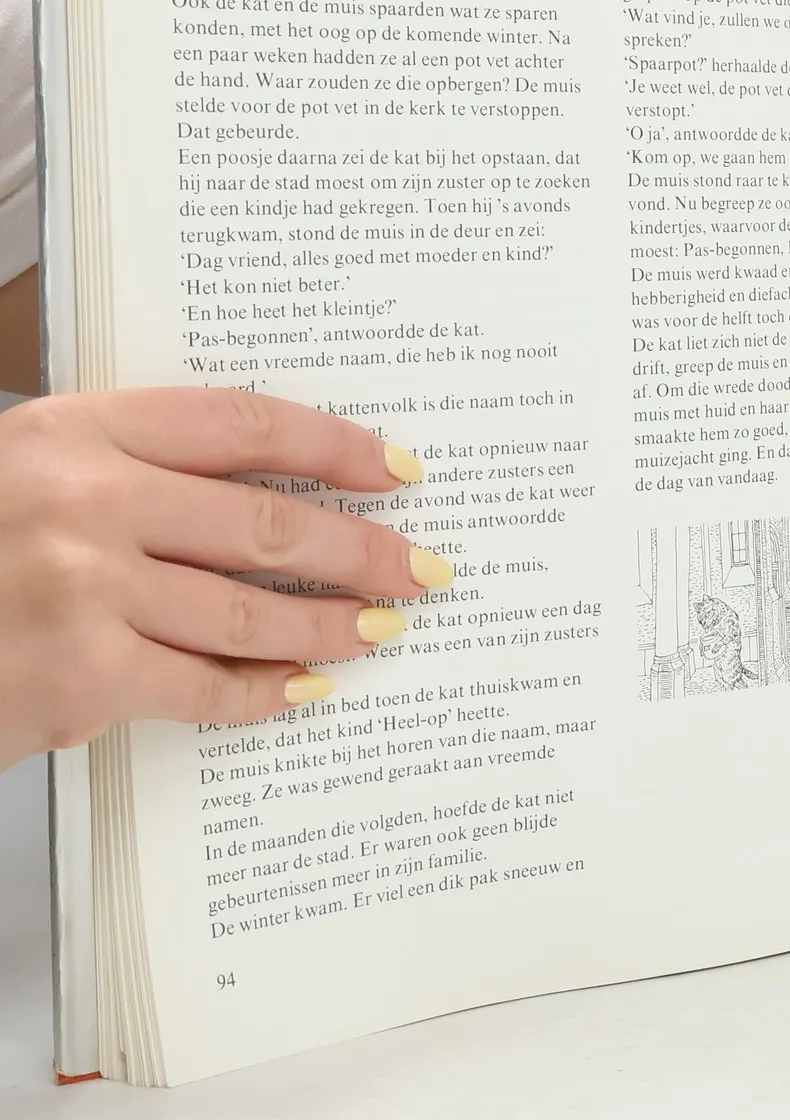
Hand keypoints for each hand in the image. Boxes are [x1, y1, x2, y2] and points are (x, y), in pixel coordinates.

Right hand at [0, 389, 450, 771]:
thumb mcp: (25, 473)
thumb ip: (129, 469)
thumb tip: (267, 491)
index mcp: (75, 430)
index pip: (244, 425)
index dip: (335, 446)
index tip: (396, 468)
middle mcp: (86, 501)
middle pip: (268, 522)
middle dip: (364, 548)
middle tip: (421, 565)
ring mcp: (83, 591)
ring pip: (253, 612)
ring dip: (333, 624)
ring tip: (380, 627)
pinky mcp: (80, 680)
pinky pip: (205, 688)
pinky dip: (265, 695)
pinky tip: (303, 691)